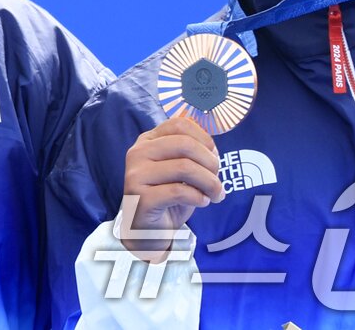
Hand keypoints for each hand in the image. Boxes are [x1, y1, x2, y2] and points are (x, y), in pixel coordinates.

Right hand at [118, 114, 224, 261]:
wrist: (148, 231)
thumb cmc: (168, 197)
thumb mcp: (181, 171)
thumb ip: (193, 155)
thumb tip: (214, 151)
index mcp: (147, 141)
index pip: (179, 124)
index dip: (204, 138)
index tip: (215, 156)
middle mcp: (137, 153)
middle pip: (185, 144)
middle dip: (211, 162)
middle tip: (218, 180)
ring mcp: (136, 175)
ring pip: (185, 167)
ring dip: (210, 183)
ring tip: (216, 195)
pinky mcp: (141, 198)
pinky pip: (179, 191)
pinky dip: (198, 197)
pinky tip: (201, 202)